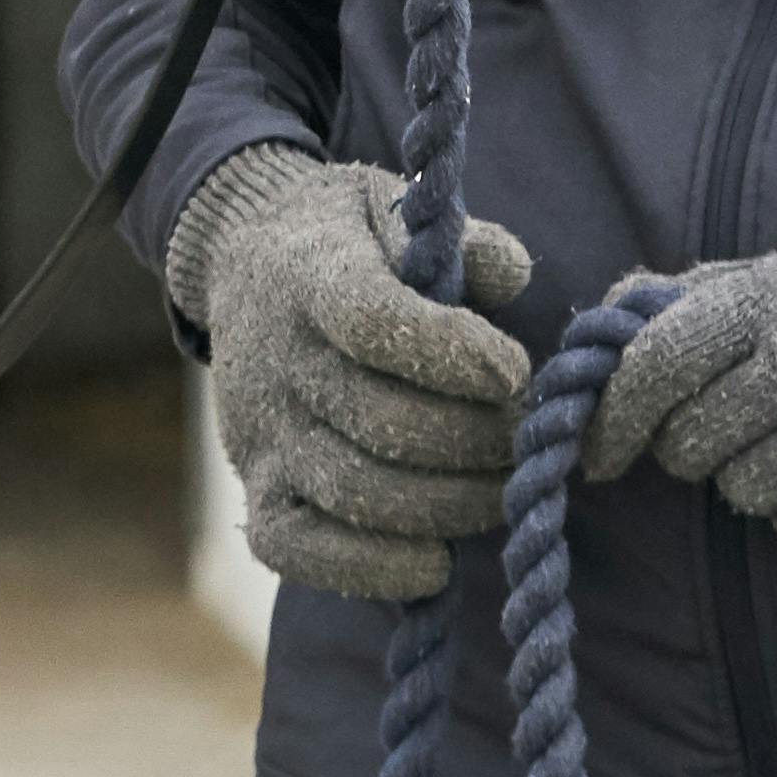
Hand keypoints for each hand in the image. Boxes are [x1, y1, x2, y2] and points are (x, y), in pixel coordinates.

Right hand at [167, 147, 535, 601]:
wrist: (246, 261)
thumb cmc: (350, 240)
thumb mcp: (394, 208)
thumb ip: (460, 239)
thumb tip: (508, 274)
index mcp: (310, 275)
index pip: (372, 320)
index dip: (450, 352)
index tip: (516, 371)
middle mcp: (278, 359)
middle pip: (380, 420)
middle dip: (474, 440)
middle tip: (530, 439)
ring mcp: (262, 434)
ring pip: (357, 490)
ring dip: (448, 503)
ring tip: (505, 488)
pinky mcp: (256, 490)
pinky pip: (302, 552)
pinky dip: (373, 568)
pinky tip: (437, 560)